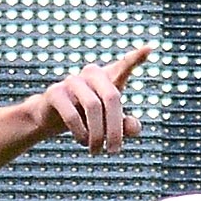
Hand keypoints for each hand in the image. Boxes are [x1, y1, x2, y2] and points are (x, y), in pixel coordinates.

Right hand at [35, 45, 150, 153]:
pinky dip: (80, 133)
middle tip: (115, 152)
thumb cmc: (86, 117)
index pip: (124, 66)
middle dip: (115, 129)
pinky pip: (72, 115)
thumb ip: (126, 125)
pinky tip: (83, 141)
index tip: (150, 49)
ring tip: (97, 151)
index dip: (136, 58)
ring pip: (93, 107)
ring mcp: (72, 80)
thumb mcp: (109, 124)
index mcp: (108, 78)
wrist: (50, 118)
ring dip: (97, 134)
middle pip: (112, 97)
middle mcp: (92, 74)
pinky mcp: (55, 92)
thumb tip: (135, 128)